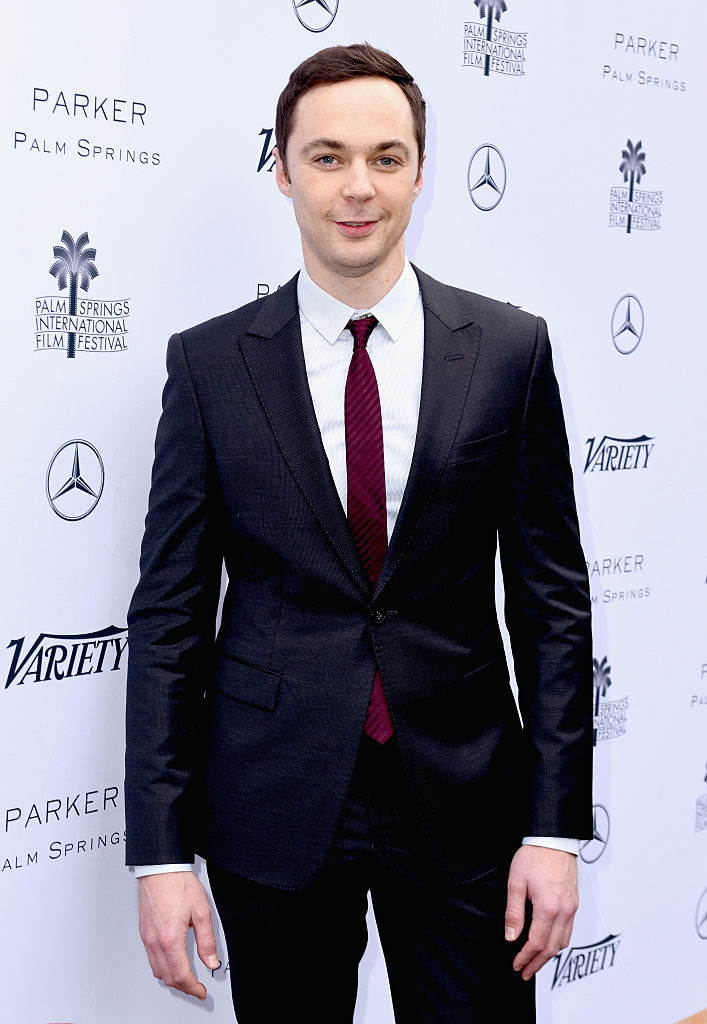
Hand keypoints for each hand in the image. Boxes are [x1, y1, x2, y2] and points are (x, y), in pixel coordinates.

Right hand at [138, 871, 219, 999]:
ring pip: (157, 970)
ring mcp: (147, 937)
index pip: (181, 975)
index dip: (193, 988)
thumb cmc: (178, 883)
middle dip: (183, 986)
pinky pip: (151, 957)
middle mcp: (155, 941)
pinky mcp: (144, 931)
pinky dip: (162, 966)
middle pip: (167, 977)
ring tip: (186, 976)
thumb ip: (207, 940)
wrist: (160, 867)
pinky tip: (172, 960)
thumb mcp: (201, 911)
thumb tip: (210, 961)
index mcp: (170, 938)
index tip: (201, 991)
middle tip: (196, 987)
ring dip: (171, 978)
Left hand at [504, 846, 577, 980]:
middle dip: (537, 963)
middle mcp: (564, 911)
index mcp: (548, 908)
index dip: (525, 957)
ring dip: (548, 955)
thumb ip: (514, 912)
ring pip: (563, 942)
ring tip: (535, 961)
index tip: (516, 965)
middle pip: (551, 948)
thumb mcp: (516, 882)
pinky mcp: (574, 903)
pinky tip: (548, 942)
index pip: (536, 943)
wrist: (554, 839)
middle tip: (525, 971)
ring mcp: (572, 908)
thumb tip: (511, 937)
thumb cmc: (534, 857)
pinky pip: (568, 930)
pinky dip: (558, 942)